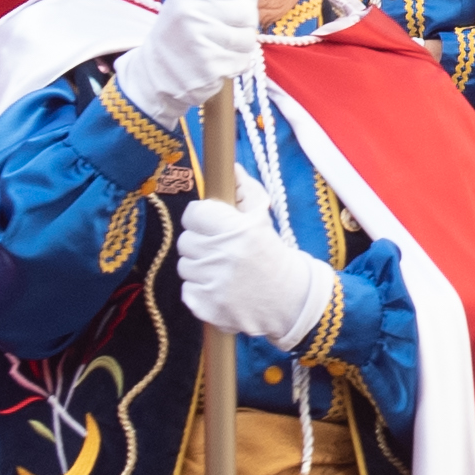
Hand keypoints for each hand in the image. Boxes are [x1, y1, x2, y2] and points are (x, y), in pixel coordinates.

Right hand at [122, 0, 262, 128]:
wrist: (154, 73)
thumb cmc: (179, 29)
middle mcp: (191, 12)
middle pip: (247, 10)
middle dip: (244, 21)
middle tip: (227, 27)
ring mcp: (200, 40)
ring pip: (248, 37)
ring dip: (240, 44)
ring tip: (220, 45)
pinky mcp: (209, 66)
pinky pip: (243, 60)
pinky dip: (236, 63)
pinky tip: (218, 62)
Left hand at [169, 194, 342, 345]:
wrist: (289, 300)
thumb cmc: (272, 255)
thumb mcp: (263, 219)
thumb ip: (246, 192)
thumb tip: (232, 168)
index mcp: (237, 230)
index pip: (193, 213)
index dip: (202, 217)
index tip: (211, 224)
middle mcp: (223, 256)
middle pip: (185, 240)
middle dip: (200, 243)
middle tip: (220, 250)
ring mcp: (213, 284)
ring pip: (184, 266)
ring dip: (199, 267)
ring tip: (221, 271)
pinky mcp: (206, 306)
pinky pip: (187, 290)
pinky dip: (200, 290)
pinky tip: (219, 289)